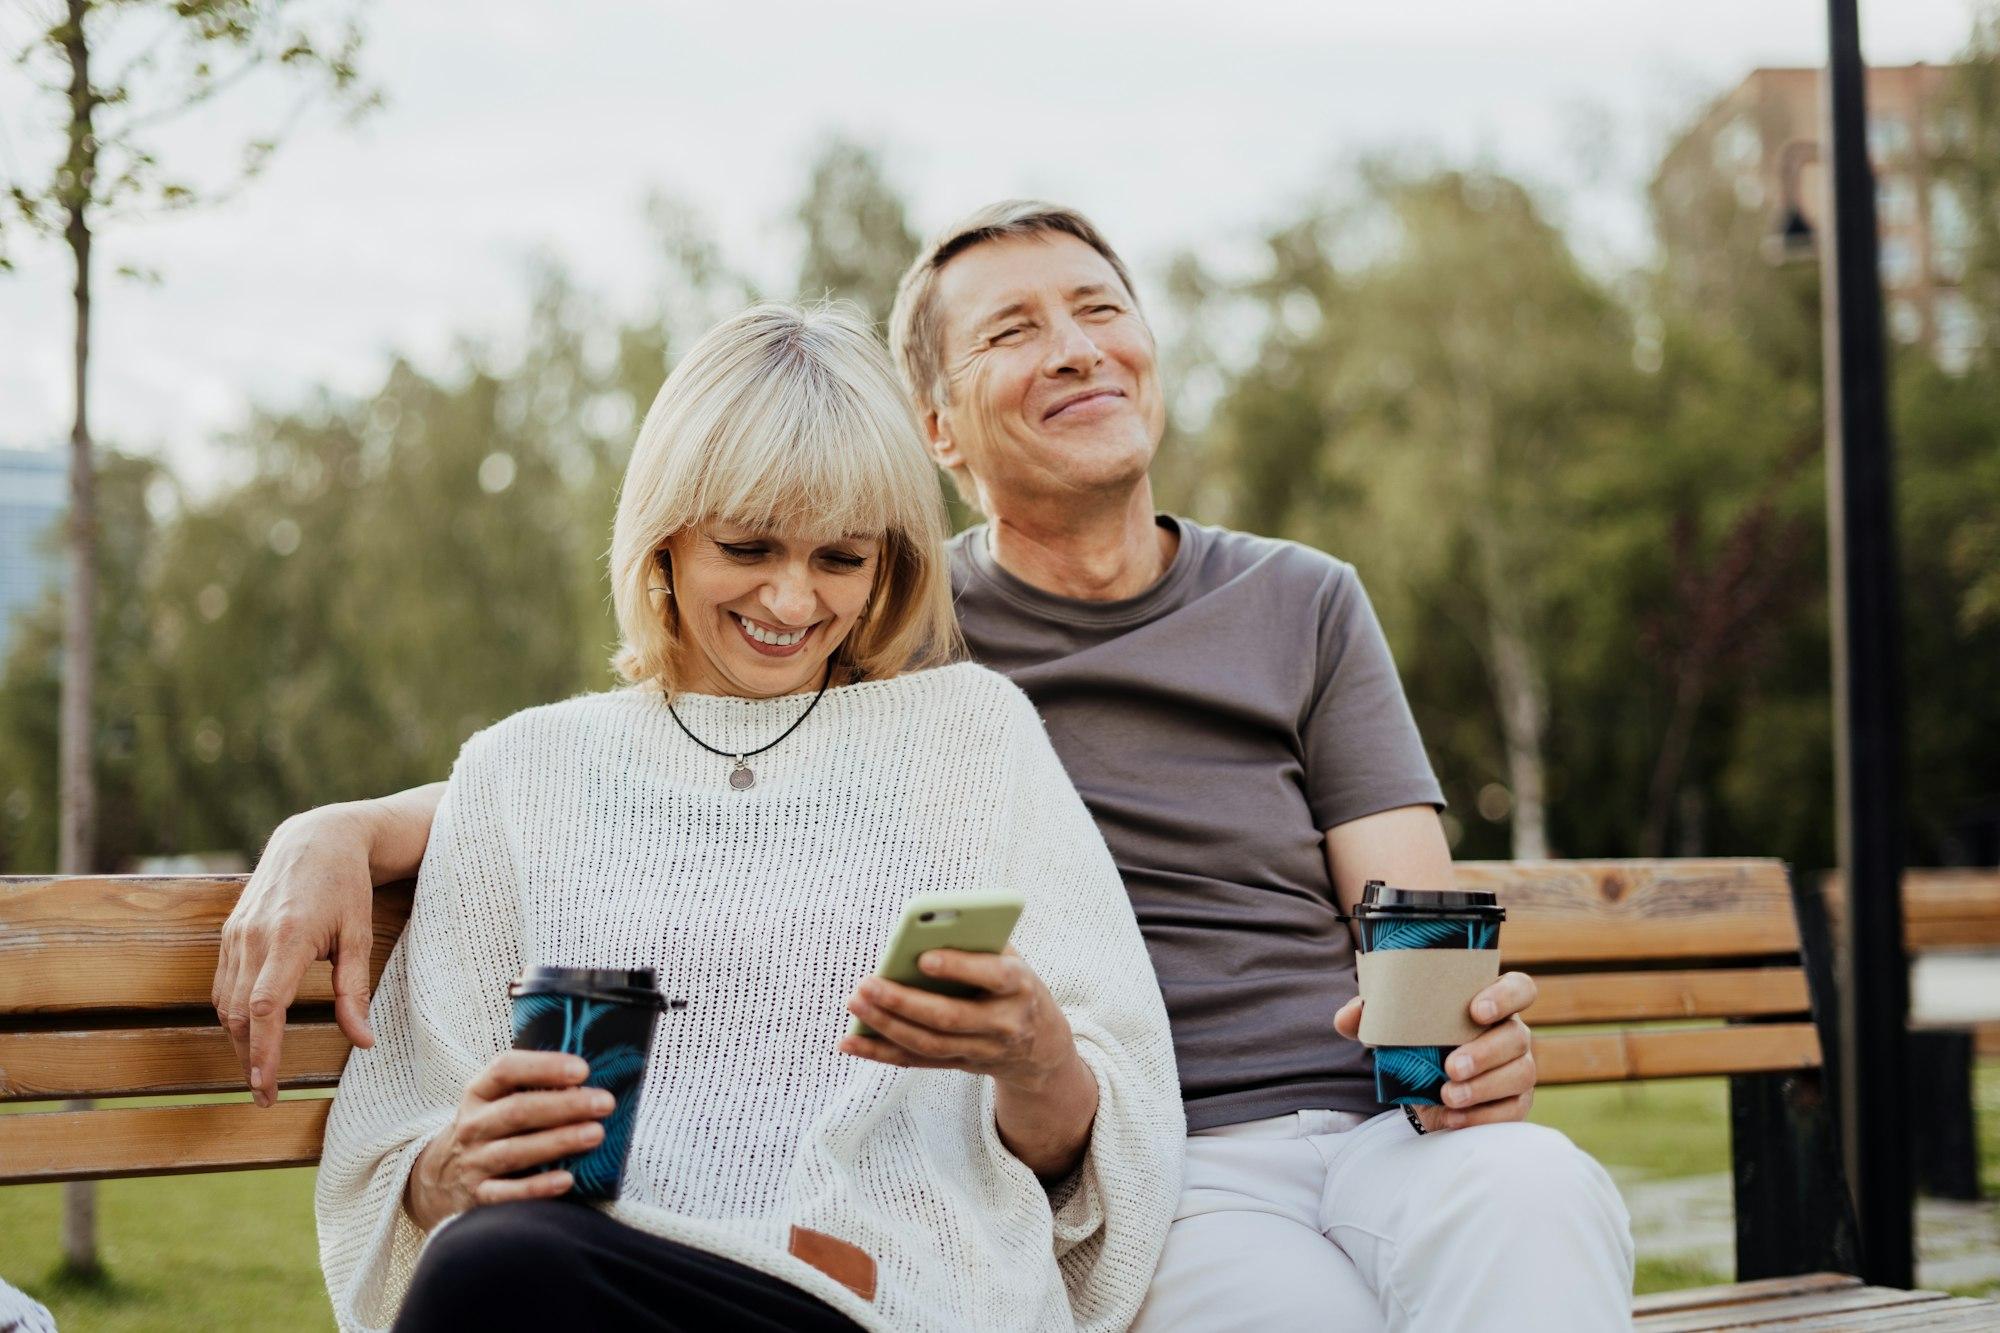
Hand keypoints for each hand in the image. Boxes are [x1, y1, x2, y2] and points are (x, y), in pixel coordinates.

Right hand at [214, 804, 377, 1106]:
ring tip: (260, 1069)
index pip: (264, 1008)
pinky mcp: (227, 932)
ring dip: (238, 1039)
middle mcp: (252, 937)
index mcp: (288, 937)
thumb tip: (364, 1043)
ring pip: (224, 1002)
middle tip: (265, 1094)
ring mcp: (234, 933)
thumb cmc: (346, 887)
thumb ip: (355, 992)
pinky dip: (232, 1012)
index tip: (264, 1087)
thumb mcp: (360, 936)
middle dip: (248, 1057)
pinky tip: (250, 1031)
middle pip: (238, 1013)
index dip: (262, 1052)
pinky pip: (222, 983)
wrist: (316, 839)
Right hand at [405, 1052, 613, 1230]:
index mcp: (479, 1092)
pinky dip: (536, 1188)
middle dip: (564, 1106)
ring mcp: (473, 1162)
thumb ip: (532, 1087)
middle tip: (604, 1103)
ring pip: (515, 1151)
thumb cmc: (489, 1128)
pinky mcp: (477, 1197)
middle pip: (517, 1111)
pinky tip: (566, 1180)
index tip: (582, 1070)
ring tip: (596, 1134)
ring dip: (558, 1142)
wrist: (440, 1177)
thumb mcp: (495, 1100)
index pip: (505, 1069)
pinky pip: (507, 1194)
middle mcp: (473, 1125)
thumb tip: (586, 1084)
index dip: (544, 1067)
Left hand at [839, 946, 1077, 1092]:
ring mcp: (980, 1050)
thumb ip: (978, 945)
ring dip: (886, 1026)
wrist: (1041, 1045)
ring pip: (928, 1043)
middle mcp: (1002, 1023)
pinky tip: (849, 1041)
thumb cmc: (1015, 985)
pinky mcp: (959, 1066)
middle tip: (868, 983)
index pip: (991, 976)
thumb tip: (924, 931)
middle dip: (905, 1002)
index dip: (959, 967)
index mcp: (1018, 986)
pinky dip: (879, 1052)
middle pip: (949, 1017)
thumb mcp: (1011, 959)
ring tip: (855, 1001)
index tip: (923, 957)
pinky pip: (915, 1061)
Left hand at [1334, 970, 1538, 1131]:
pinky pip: (1512, 1111)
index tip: (1476, 1011)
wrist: (1425, 1083)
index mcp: (1491, 1002)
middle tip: (1451, 1067)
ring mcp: (1518, 1068)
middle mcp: (1512, 1032)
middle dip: (1486, 1053)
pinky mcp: (1515, 1102)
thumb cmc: (1419, 1040)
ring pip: (1520, 1074)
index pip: (1519, 989)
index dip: (1505, 996)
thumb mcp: (1394, 1024)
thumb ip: (1371, 1016)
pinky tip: (1452, 1118)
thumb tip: (1348, 1017)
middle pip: (1517, 1036)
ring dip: (1484, 1087)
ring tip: (1448, 1096)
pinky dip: (1482, 1117)